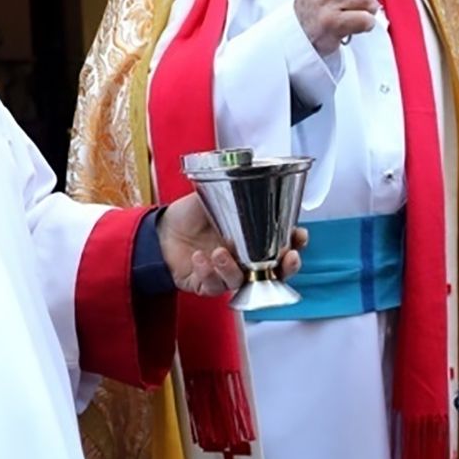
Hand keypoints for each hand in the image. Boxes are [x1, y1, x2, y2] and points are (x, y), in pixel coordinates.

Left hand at [158, 196, 307, 297]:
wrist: (160, 229)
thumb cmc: (190, 215)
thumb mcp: (214, 196)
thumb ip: (234, 191)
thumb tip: (252, 171)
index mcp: (252, 242)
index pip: (283, 247)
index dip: (295, 244)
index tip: (299, 235)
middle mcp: (244, 262)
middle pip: (274, 275)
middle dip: (284, 269)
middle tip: (285, 259)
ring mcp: (226, 275)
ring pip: (241, 283)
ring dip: (232, 270)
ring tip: (219, 252)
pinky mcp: (206, 286)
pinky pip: (213, 286)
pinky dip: (207, 273)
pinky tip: (198, 258)